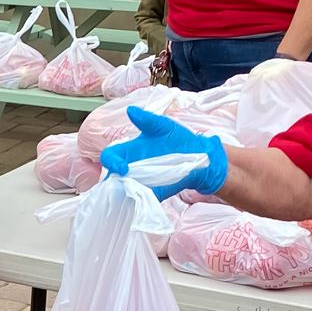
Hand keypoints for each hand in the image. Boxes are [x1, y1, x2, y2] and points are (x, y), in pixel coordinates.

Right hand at [99, 108, 228, 199]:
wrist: (201, 155)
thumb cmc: (179, 139)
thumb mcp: (163, 126)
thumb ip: (147, 120)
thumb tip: (131, 110)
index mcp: (129, 151)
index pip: (110, 156)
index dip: (111, 162)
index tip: (121, 167)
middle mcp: (132, 167)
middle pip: (112, 177)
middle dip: (113, 182)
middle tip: (122, 185)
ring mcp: (142, 181)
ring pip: (123, 190)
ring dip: (124, 193)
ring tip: (132, 193)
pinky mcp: (154, 193)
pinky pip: (142, 199)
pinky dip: (140, 200)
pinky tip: (144, 198)